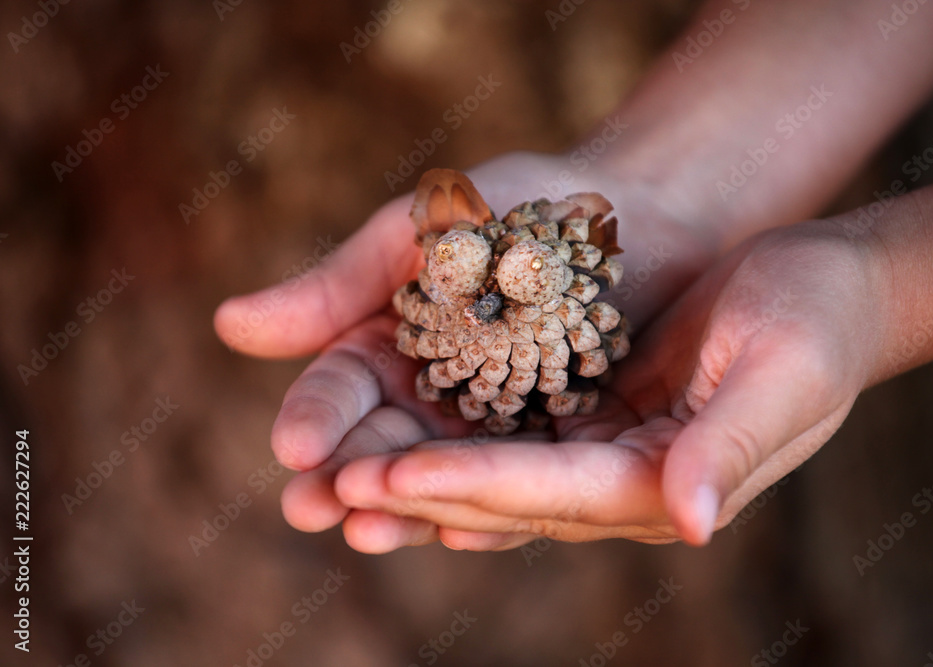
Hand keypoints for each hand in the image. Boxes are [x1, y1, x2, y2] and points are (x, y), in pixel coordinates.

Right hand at [213, 151, 718, 552]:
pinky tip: (465, 526)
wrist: (628, 212)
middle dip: (346, 479)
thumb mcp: (420, 236)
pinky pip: (516, 481)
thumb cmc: (515, 208)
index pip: (340, 391)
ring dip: (404, 506)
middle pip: (381, 447)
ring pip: (441, 477)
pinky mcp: (551, 446)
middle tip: (313, 511)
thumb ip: (338, 287)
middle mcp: (431, 397)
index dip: (316, 417)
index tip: (295, 447)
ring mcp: (490, 428)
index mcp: (388, 345)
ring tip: (371, 532)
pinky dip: (489, 503)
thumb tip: (228, 325)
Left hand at [333, 220, 883, 547]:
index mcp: (674, 481)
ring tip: (339, 480)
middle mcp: (634, 483)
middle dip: (422, 494)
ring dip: (421, 479)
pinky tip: (397, 444)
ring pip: (500, 476)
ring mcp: (611, 453)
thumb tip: (688, 521)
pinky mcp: (598, 418)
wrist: (828, 288)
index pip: (558, 492)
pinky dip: (455, 446)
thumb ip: (732, 444)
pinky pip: (513, 441)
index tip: (390, 476)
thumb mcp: (785, 372)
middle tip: (332, 490)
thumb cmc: (817, 319)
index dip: (474, 486)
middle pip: (512, 497)